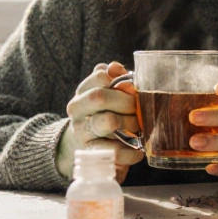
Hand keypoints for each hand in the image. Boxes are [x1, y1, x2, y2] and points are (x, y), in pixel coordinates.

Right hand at [56, 61, 142, 182]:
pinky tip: (138, 151)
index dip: (120, 80)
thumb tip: (115, 67)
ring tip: (140, 129)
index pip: (99, 77)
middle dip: (126, 102)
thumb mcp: (105, 93)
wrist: (83, 142)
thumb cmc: (103, 113)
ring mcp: (81, 131)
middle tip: (139, 109)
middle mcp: (77, 110)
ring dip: (130, 124)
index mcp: (82, 92)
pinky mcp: (90, 152)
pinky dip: (129, 152)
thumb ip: (114, 78)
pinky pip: (112, 150)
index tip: (133, 88)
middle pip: (100, 97)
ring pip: (107, 121)